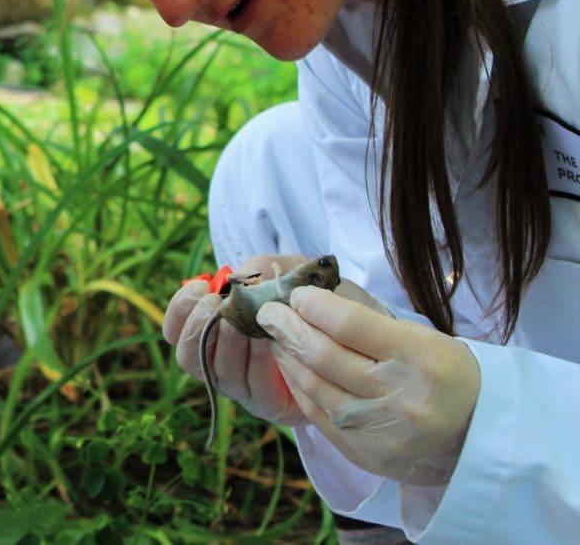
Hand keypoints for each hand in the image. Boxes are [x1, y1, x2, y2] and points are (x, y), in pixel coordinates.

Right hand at [164, 258, 308, 428]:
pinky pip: (254, 389)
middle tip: (216, 304)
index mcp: (216, 332)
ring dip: (228, 344)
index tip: (200, 288)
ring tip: (244, 321)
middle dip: (197, 328)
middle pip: (187, 358)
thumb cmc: (315, 299)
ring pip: (218, 374)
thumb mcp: (288, 271)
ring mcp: (246, 388)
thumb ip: (262, 266)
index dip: (179, 310)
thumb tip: (239, 275)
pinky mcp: (273, 406)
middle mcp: (224, 364)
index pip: (176, 330)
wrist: (359, 331)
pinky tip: (269, 341)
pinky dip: (258, 362)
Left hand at [257, 285, 479, 486]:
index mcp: (423, 359)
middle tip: (268, 311)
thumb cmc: (449, 375)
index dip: (315, 305)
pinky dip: (300, 389)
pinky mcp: (367, 455)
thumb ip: (371, 324)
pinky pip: (319, 416)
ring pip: (317, 387)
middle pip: (326, 356)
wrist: (482, 438)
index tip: (297, 294)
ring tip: (275, 337)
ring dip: (289, 357)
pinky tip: (290, 368)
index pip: (351, 325)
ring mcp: (383, 431)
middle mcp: (402, 398)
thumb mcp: (425, 339)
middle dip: (289, 328)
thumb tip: (311, 303)